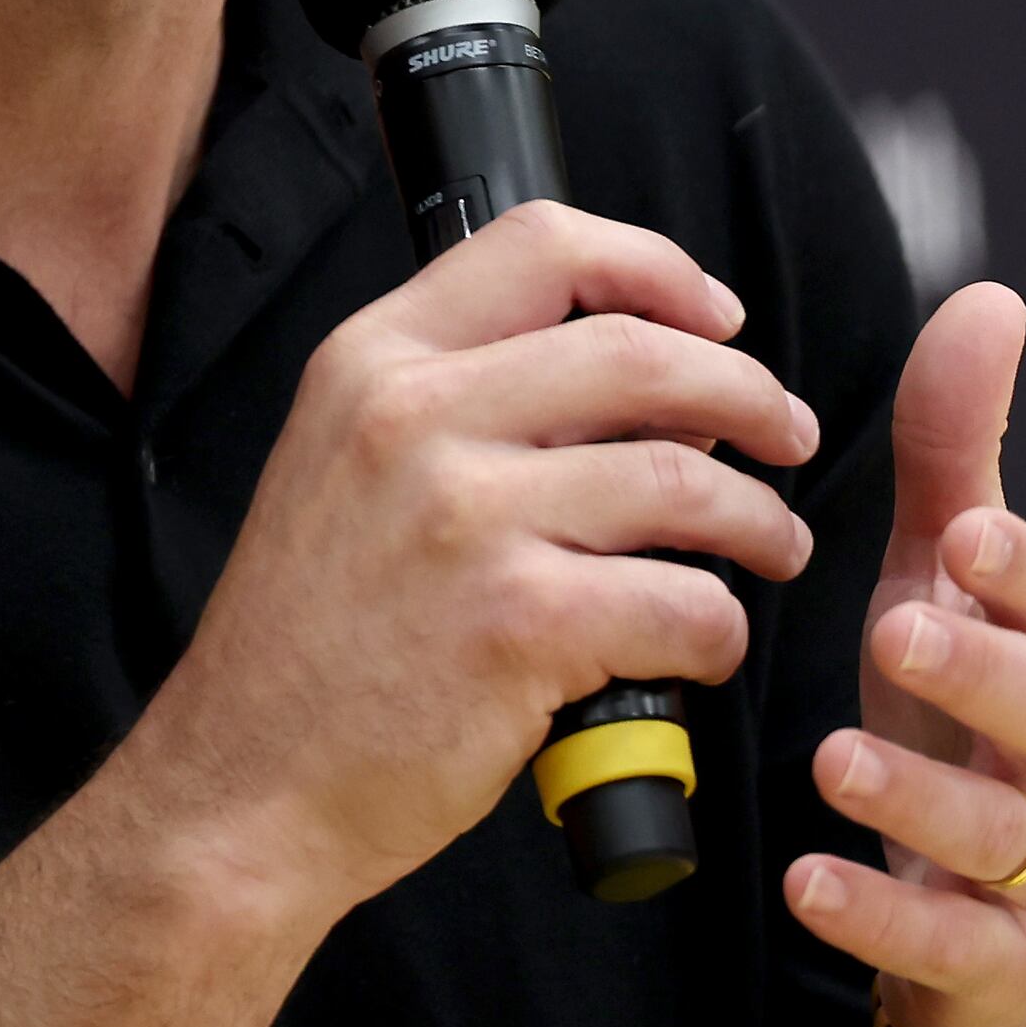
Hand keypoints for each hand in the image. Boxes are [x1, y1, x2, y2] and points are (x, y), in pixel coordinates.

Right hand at [148, 202, 823, 914]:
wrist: (243, 779)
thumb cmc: (307, 644)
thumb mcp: (339, 468)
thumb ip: (453, 405)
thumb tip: (630, 386)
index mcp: (369, 364)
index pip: (541, 247)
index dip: (658, 269)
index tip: (713, 317)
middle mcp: (411, 419)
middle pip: (641, 353)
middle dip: (748, 394)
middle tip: (783, 436)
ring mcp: (464, 519)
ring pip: (686, 482)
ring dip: (758, 522)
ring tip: (767, 551)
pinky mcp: (517, 624)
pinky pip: (685, 604)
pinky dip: (720, 633)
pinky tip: (699, 649)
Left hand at [783, 285, 1025, 1026]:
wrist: (1025, 954)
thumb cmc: (980, 733)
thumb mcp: (962, 594)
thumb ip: (962, 458)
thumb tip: (987, 301)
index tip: (967, 534)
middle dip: (988, 667)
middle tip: (900, 624)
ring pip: (1006, 831)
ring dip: (921, 793)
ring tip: (835, 755)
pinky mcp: (997, 963)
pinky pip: (946, 942)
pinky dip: (881, 913)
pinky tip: (809, 881)